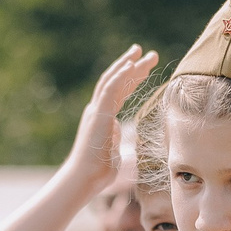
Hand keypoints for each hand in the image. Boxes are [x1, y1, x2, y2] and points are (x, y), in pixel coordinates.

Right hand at [59, 45, 161, 192]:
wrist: (83, 180)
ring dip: (127, 65)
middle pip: (116, 81)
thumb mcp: (115, 153)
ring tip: (141, 51)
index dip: (131, 78)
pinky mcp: (98, 115)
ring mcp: (96, 111)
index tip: (143, 67)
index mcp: (103, 117)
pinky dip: (119, 77)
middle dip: (132, 65)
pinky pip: (109, 91)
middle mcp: (98, 110)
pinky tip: (129, 66)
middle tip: (147, 52)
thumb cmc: (98, 172)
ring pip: (112, 81)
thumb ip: (118, 140)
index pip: (119, 92)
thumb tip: (120, 131)